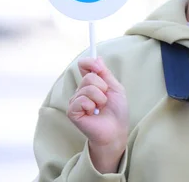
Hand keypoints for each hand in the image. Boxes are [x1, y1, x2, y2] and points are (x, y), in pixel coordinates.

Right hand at [67, 57, 128, 172]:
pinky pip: (82, 100)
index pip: (84, 65)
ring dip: (100, 98)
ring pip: (87, 88)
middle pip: (89, 77)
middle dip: (103, 87)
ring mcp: (75, 101)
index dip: (90, 62)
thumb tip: (97, 57)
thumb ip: (105, 73)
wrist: (116, 130)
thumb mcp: (115, 88)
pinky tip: (93, 113)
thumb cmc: (117, 111)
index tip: (98, 66)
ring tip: (100, 108)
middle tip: (105, 99)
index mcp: (91, 84)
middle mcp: (81, 91)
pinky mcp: (72, 111)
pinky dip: (92, 106)